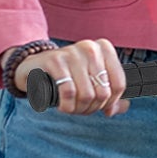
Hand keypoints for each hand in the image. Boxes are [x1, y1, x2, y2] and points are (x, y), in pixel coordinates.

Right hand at [13, 38, 127, 114]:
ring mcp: (72, 52)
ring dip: (79, 109)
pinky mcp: (54, 60)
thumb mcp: (91, 81)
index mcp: (104, 49)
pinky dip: (67, 106)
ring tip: (72, 108)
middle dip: (92, 108)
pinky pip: (68, 92)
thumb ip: (109, 94)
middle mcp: (90, 48)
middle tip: (81, 109)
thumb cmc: (68, 75)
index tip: (100, 107)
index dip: (110, 103)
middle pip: (103, 93)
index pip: (119, 84)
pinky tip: (63, 107)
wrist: (34, 66)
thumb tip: (122, 108)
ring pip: (87, 95)